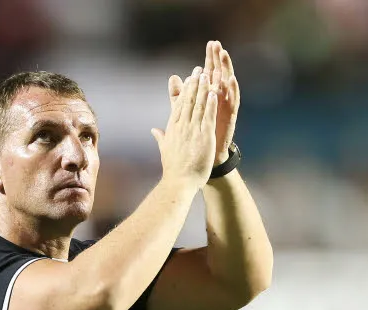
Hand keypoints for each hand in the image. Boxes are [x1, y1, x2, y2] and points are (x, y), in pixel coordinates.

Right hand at [151, 66, 217, 188]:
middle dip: (194, 84)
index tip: (187, 79)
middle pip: (188, 101)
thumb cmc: (173, 169)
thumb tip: (154, 130)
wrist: (179, 182)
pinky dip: (211, 104)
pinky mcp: (204, 136)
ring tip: (207, 74)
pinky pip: (208, 116)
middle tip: (198, 69)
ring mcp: (192, 130)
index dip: (184, 91)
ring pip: (198, 105)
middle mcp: (181, 127)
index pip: (178, 105)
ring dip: (203, 88)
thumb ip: (160, 137)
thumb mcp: (164, 149)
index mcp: (172, 129)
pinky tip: (214, 93)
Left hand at [169, 41, 239, 164]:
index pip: (209, 74)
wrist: (205, 156)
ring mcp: (225, 107)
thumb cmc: (196, 134)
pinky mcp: (230, 116)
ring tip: (224, 55)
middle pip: (219, 75)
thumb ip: (178, 95)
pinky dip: (232, 90)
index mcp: (208, 97)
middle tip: (218, 44)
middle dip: (219, 60)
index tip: (210, 44)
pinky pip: (233, 101)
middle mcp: (219, 99)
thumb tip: (172, 78)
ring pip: (227, 85)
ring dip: (226, 70)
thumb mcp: (184, 112)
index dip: (210, 59)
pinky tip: (231, 79)